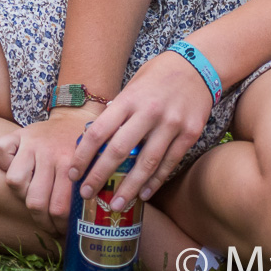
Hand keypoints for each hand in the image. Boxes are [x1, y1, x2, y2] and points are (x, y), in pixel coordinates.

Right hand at [0, 111, 97, 237]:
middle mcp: (50, 153)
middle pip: (36, 201)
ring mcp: (32, 143)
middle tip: (51, 227)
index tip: (63, 232)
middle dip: (43, 221)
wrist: (76, 117)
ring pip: (15, 182)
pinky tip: (17, 168)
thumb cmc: (83, 150)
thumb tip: (87, 227)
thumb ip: (87, 191)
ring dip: (22, 195)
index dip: (59, 226)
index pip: (60, 207)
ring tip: (34, 199)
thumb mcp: (91, 169)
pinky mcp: (17, 134)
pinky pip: (0, 151)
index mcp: (71, 164)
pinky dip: (3, 162)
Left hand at [70, 51, 215, 209]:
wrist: (198, 65)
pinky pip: (170, 163)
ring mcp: (171, 124)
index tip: (72, 173)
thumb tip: (97, 137)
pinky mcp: (190, 134)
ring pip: (146, 163)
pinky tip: (144, 194)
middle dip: (100, 176)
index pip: (98, 132)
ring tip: (116, 205)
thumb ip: (118, 111)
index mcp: (128, 99)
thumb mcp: (132, 85)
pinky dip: (156, 181)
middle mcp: (148, 112)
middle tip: (87, 194)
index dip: (82, 156)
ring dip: (129, 188)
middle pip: (119, 151)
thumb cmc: (158, 76)